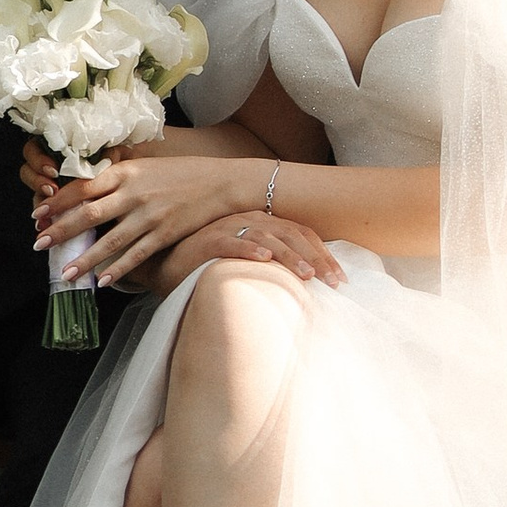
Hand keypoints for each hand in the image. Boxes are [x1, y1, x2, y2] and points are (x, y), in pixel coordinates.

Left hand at [33, 151, 280, 288]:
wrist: (221, 182)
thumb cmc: (181, 173)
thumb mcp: (145, 166)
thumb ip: (117, 178)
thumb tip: (84, 192)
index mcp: (125, 171)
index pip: (82, 187)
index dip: (57, 202)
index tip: (39, 214)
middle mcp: (134, 192)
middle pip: (88, 215)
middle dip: (60, 231)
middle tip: (38, 245)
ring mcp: (149, 215)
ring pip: (109, 242)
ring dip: (84, 260)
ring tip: (66, 274)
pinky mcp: (165, 233)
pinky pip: (136, 256)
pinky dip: (117, 270)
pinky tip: (102, 282)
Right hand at [146, 211, 343, 295]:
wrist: (165, 262)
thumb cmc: (210, 264)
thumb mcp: (247, 261)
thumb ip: (273, 265)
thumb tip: (308, 286)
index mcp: (262, 223)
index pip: (301, 234)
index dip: (324, 254)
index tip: (341, 279)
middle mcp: (248, 220)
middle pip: (291, 235)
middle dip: (316, 258)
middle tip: (334, 282)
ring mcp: (227, 228)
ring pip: (266, 238)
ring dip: (289, 256)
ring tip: (307, 275)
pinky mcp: (207, 240)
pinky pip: (231, 242)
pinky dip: (249, 249)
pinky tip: (264, 259)